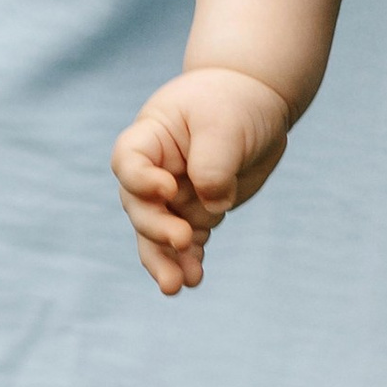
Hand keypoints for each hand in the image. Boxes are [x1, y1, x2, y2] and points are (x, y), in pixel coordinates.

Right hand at [111, 67, 292, 292]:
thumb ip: (213, 164)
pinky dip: (188, 260)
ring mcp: (173, 196)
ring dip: (165, 261)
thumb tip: (212, 205)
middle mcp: (155, 170)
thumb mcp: (225, 124)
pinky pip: (184, 245)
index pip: (128, 161)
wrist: (258, 103)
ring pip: (157, 236)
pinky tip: (195, 276)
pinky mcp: (194, 214)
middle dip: (157, 229)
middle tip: (182, 240)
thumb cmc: (235, 102)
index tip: (169, 189)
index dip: (140, 181)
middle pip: (140, 206)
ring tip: (179, 285)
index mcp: (152, 136)